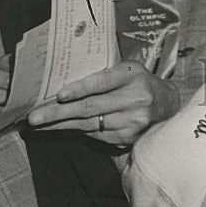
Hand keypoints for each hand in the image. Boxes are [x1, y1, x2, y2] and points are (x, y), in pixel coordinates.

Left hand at [27, 61, 180, 145]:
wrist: (169, 104)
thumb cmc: (140, 82)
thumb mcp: (126, 69)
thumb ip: (103, 76)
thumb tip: (67, 89)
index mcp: (131, 75)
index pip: (101, 83)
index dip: (79, 90)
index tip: (58, 96)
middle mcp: (135, 100)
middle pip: (91, 108)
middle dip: (59, 113)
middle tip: (35, 118)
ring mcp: (134, 122)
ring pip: (91, 125)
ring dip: (63, 125)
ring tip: (42, 124)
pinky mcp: (131, 137)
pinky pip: (100, 135)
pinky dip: (81, 131)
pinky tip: (65, 128)